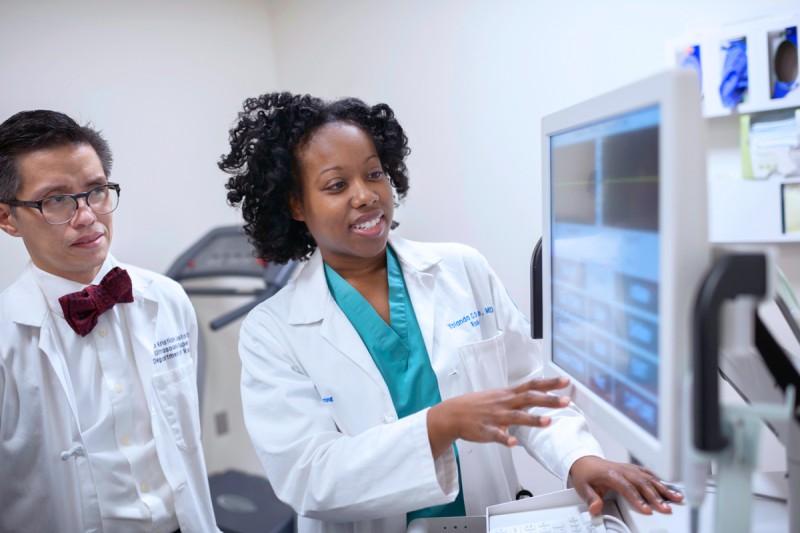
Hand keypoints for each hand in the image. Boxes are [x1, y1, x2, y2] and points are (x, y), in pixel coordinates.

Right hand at [427, 377, 570, 457]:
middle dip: (548, 400)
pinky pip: (497, 434)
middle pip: (529, 398)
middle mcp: (504, 403)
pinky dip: (505, 438)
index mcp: (508, 394)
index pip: (532, 385)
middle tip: (566, 401)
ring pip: (516, 416)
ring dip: (532, 419)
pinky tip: (513, 441)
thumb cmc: (477, 405)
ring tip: (548, 421)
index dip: (549, 383)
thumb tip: (537, 393)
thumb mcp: (498, 395)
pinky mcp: (486, 430)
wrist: (452, 414)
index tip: (566, 381)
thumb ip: (517, 396)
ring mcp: (495, 416)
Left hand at [569, 456, 683, 515]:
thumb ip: (590, 499)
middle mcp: (622, 470)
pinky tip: (669, 488)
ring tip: (676, 498)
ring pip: (649, 477)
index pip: (627, 487)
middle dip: (656, 496)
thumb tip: (595, 509)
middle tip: (666, 509)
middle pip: (642, 483)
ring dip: (663, 488)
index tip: (647, 510)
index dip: (638, 499)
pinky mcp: (633, 468)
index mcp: (610, 475)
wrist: (585, 460)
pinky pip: (648, 473)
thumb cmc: (586, 474)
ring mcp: (629, 468)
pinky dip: (660, 481)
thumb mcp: (582, 487)